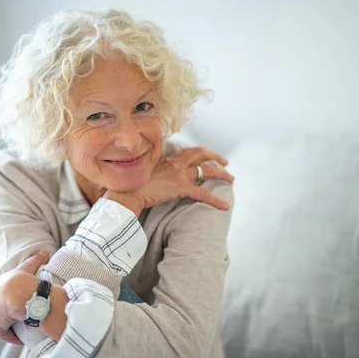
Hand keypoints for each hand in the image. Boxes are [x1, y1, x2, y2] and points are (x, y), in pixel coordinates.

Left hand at [0, 250, 48, 344]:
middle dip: (6, 312)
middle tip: (21, 315)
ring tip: (23, 326)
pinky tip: (21, 337)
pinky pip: (2, 332)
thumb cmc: (20, 281)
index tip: (18, 303)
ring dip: (8, 324)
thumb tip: (44, 252)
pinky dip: (11, 335)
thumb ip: (34, 260)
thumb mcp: (26, 268)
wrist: (17, 293)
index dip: (7, 298)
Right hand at [106, 146, 232, 213]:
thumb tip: (156, 180)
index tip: (206, 156)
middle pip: (201, 154)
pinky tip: (225, 206)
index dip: (200, 152)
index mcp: (167, 160)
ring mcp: (179, 174)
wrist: (127, 193)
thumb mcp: (145, 176)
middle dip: (215, 157)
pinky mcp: (180, 187)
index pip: (188, 152)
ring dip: (222, 174)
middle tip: (225, 163)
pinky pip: (203, 194)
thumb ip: (154, 174)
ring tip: (231, 179)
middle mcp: (175, 164)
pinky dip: (216, 200)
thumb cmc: (131, 187)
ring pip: (207, 170)